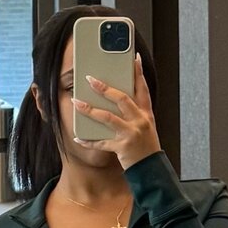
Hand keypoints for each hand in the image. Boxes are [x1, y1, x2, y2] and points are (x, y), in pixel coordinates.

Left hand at [71, 53, 161, 169]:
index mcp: (146, 114)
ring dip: (89, 109)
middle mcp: (140, 121)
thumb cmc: (145, 147)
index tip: (134, 58)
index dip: (139, 73)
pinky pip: (101, 142)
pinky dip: (88, 141)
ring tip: (76, 102)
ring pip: (107, 118)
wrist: (151, 169)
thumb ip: (135, 112)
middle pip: (121, 99)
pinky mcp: (122, 148)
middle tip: (90, 79)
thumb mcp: (145, 126)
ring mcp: (131, 134)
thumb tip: (116, 97)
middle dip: (104, 88)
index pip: (143, 89)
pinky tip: (78, 138)